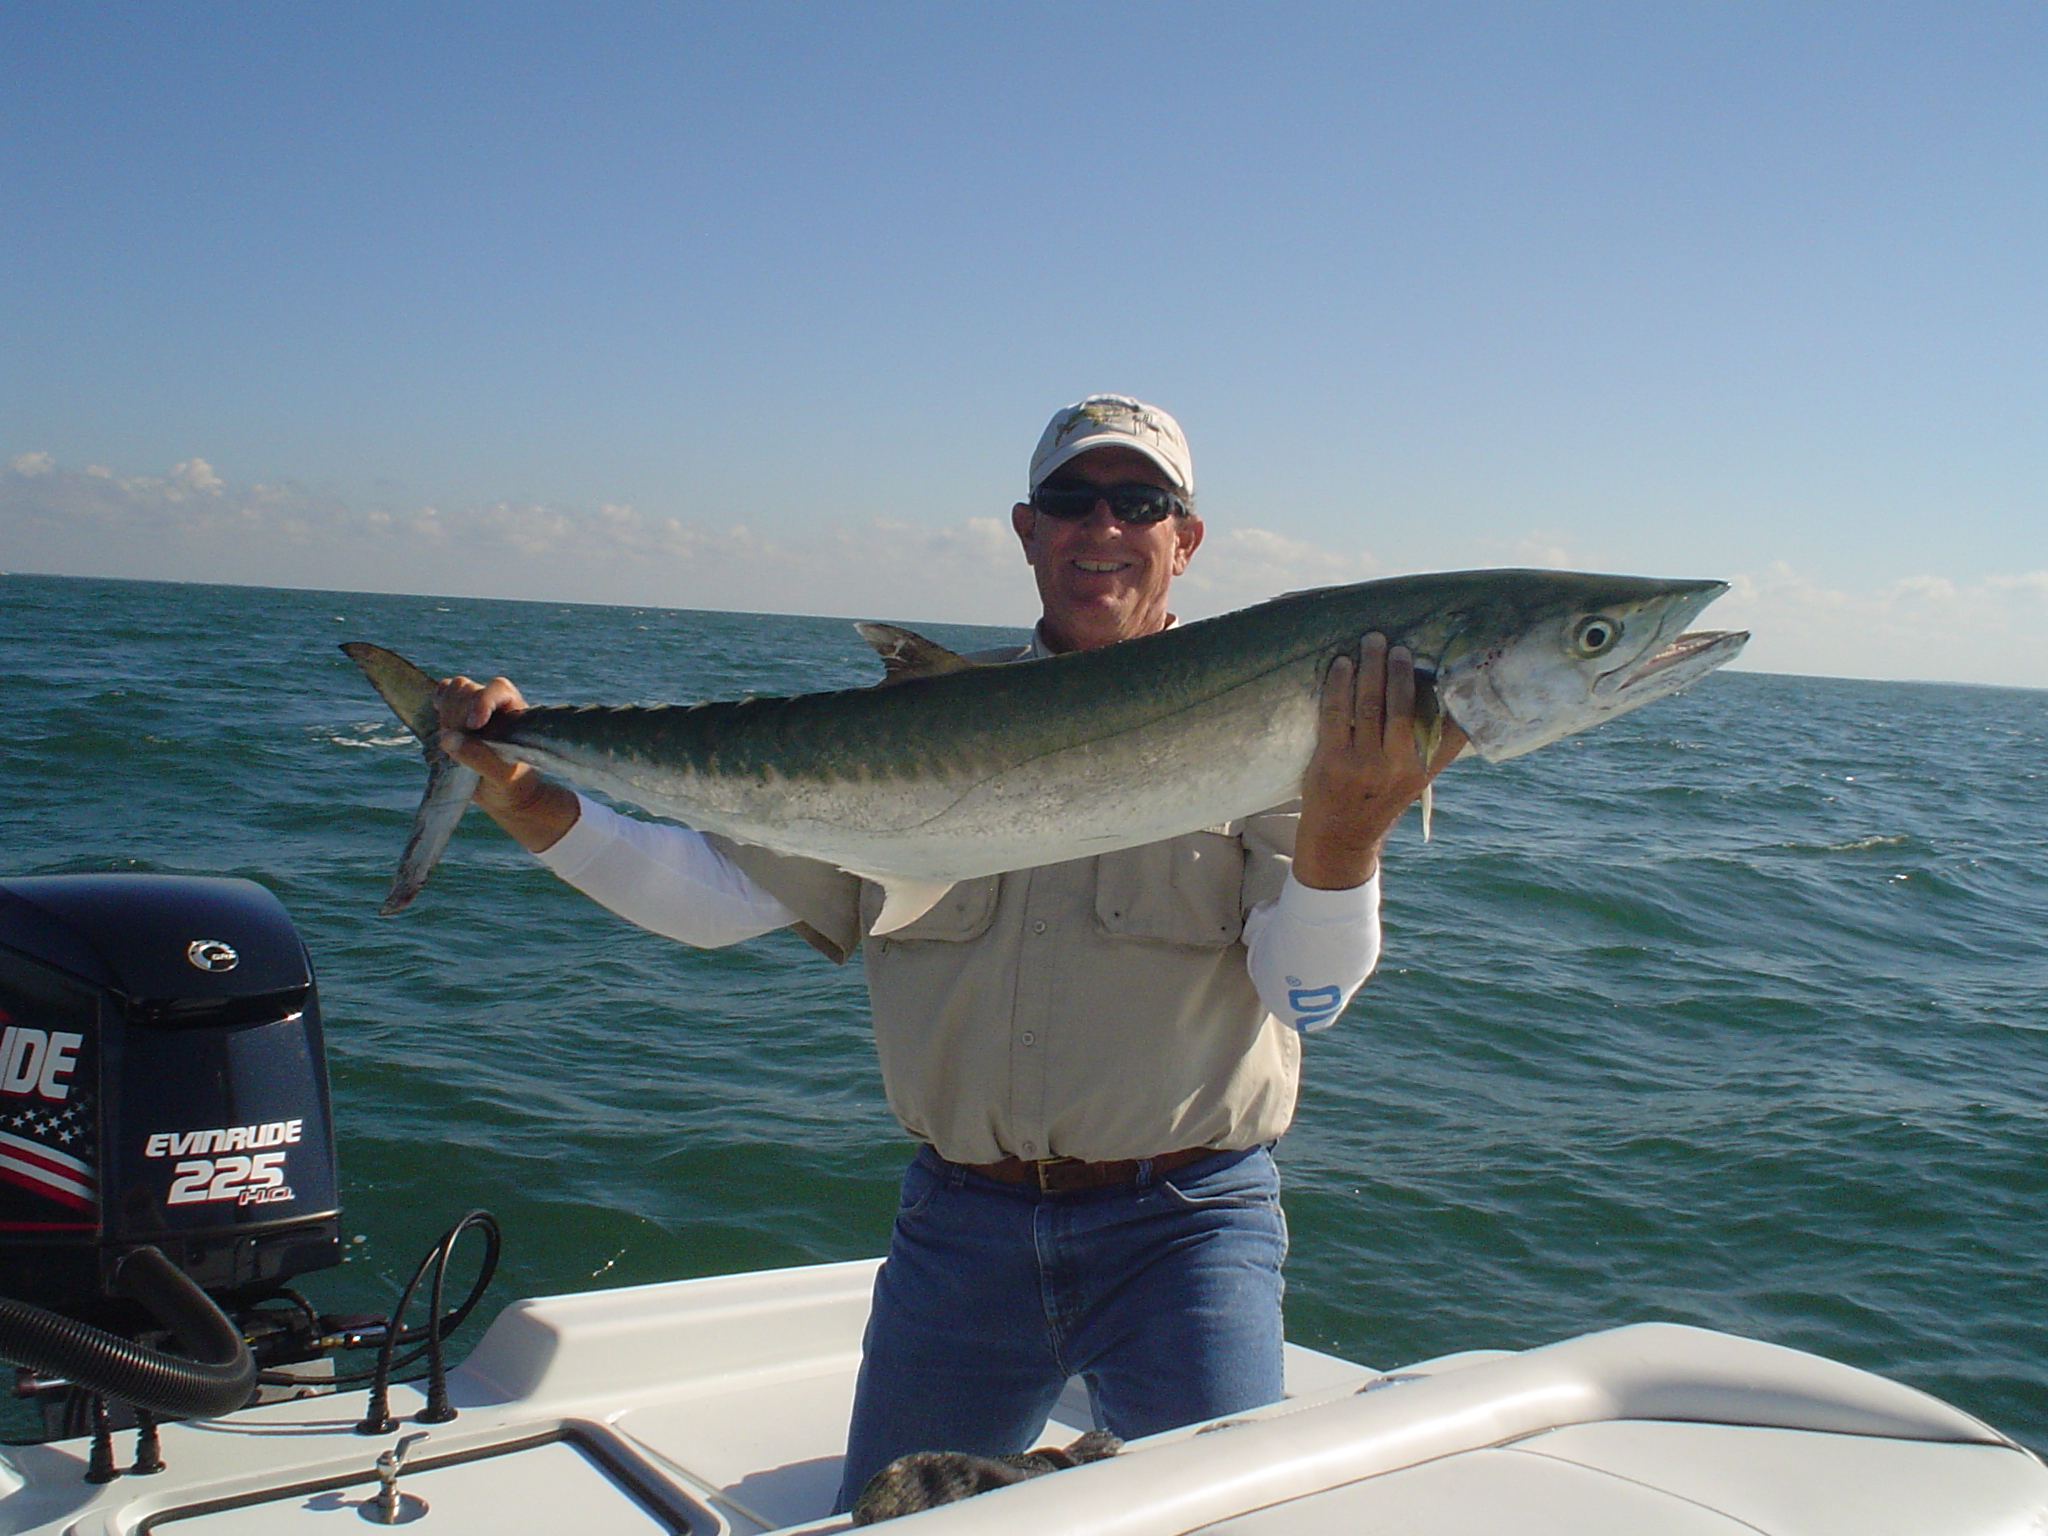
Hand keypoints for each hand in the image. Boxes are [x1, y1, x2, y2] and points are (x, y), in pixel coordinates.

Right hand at [434, 674, 580, 851]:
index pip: (497, 688)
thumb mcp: (501, 776)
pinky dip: (439, 704)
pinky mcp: (457, 715)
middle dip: (458, 717)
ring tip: (454, 740)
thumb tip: (447, 738)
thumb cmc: (511, 784)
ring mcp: (474, 708)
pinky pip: (443, 695)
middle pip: (468, 689)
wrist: (505, 795)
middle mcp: (495, 705)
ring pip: (454, 689)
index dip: (482, 702)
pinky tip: (444, 725)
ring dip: (447, 714)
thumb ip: (478, 757)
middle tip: (462, 745)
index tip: (474, 725)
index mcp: (515, 712)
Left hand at [1292, 634, 1464, 888]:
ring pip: (1370, 705)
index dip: (1451, 696)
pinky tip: (1342, 665)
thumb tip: (1454, 701)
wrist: (1340, 838)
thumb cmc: (1379, 800)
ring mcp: (1363, 765)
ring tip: (1372, 641)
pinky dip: (1339, 685)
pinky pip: (1337, 713)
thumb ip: (1433, 747)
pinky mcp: (1332, 761)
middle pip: (1403, 707)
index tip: (1454, 666)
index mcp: (1422, 770)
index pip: (1445, 729)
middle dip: (1400, 671)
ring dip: (1371, 668)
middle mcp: (1397, 768)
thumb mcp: (1415, 781)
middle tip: (1398, 645)